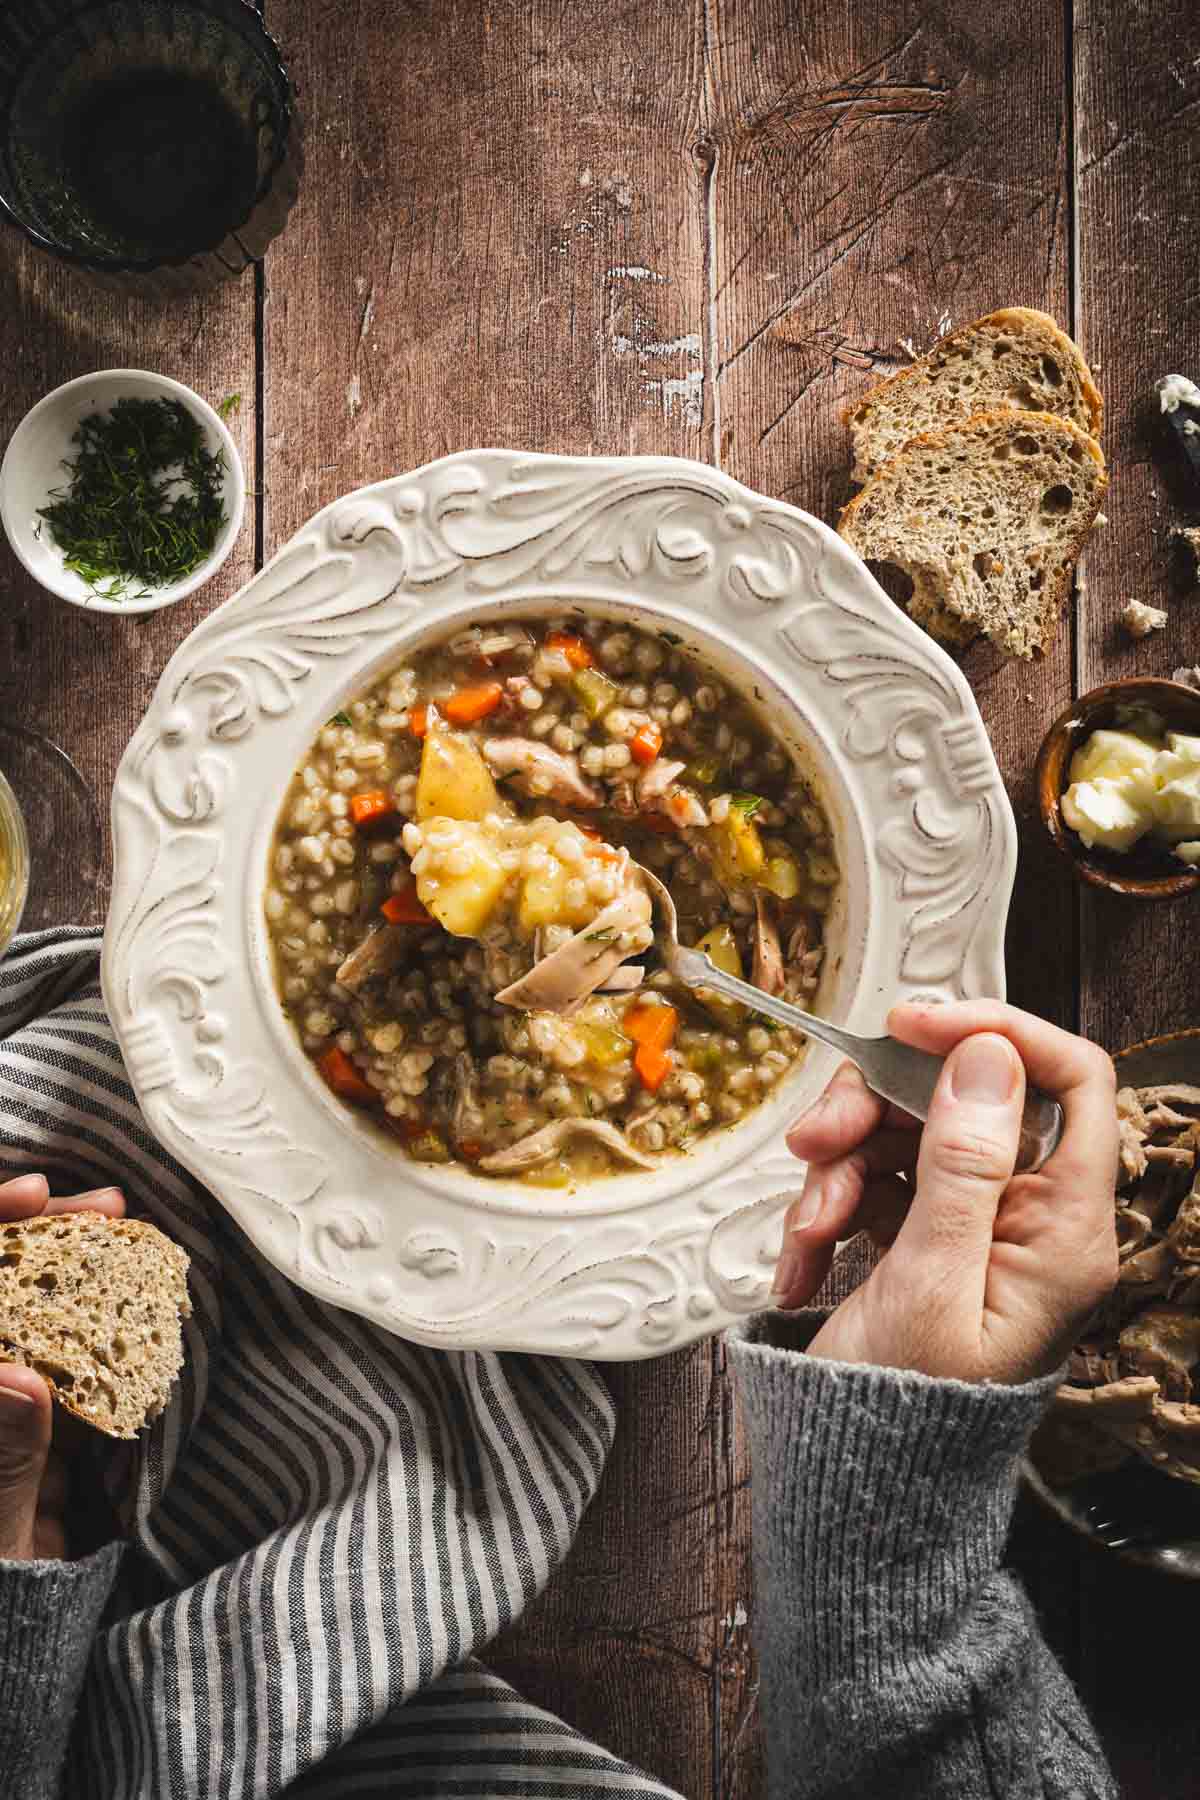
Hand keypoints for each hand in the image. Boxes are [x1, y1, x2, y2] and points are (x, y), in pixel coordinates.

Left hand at [0, 1174, 125, 1560]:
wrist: (12, 1640)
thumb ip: (2, 1460)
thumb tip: (18, 1382)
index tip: (33, 1197)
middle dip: (38, 1233)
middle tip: (106, 1207)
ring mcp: (10, 1398)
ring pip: (33, 1309)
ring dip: (76, 1264)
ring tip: (128, 1230)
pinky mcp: (40, 1424)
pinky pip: (69, 1355)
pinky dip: (105, 1320)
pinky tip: (140, 1295)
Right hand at [770, 1002, 1119, 1384]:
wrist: (853, 1493)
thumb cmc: (903, 1415)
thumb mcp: (929, 1282)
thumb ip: (961, 1164)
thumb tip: (986, 1056)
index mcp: (1065, 1231)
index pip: (1069, 1083)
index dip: (996, 1035)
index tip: (912, 1024)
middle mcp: (1028, 1219)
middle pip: (965, 1101)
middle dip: (877, 1110)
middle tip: (814, 1139)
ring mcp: (972, 1228)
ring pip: (907, 1133)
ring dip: (840, 1166)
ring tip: (806, 1230)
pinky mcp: (923, 1239)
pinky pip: (876, 1178)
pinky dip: (830, 1205)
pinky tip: (802, 1260)